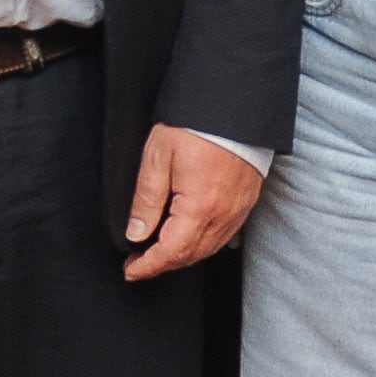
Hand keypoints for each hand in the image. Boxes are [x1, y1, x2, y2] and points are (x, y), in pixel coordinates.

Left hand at [122, 126, 263, 281]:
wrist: (234, 105)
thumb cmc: (195, 125)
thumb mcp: (158, 157)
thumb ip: (147, 200)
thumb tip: (136, 234)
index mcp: (198, 208)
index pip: (170, 252)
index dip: (147, 266)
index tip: (130, 271)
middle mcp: (222, 216)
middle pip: (190, 255)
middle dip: (163, 264)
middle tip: (139, 262)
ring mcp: (237, 210)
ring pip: (208, 248)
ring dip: (183, 255)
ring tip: (159, 252)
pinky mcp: (245, 201)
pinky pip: (223, 235)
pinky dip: (203, 243)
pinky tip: (189, 237)